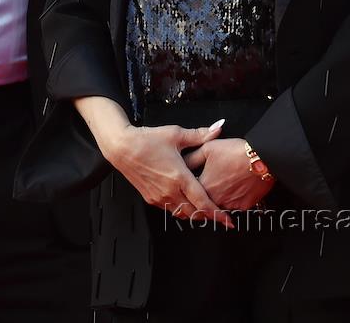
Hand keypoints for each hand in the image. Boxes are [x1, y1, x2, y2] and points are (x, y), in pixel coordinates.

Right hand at [104, 122, 227, 222]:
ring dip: (194, 214)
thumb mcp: (175, 134)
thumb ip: (199, 135)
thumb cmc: (146, 140)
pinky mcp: (150, 198)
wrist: (121, 147)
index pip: (203, 202)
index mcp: (179, 177)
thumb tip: (217, 128)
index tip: (228, 220)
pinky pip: (170, 210)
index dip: (217, 214)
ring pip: (182, 214)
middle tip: (220, 216)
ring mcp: (159, 197)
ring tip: (204, 210)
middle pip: (194, 213)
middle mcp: (169, 191)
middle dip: (209, 216)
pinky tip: (185, 202)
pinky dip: (180, 210)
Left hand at [184, 137, 273, 209]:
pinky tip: (231, 191)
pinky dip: (229, 203)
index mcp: (203, 185)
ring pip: (216, 208)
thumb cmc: (236, 152)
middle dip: (199, 199)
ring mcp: (229, 205)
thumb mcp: (208, 149)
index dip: (186, 190)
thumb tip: (181, 164)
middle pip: (201, 204)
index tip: (186, 188)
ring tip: (219, 189)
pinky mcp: (242, 207)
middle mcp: (214, 199)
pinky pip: (231, 209)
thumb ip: (191, 158)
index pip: (188, 195)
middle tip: (201, 191)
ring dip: (213, 202)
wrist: (262, 158)